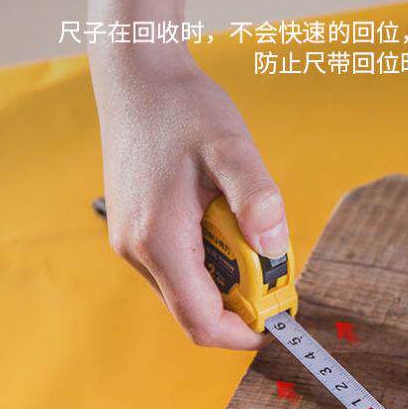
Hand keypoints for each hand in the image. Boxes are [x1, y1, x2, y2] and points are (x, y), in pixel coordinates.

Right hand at [88, 0, 289, 348]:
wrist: (137, 75)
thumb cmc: (181, 107)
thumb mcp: (231, 147)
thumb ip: (257, 196)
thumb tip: (275, 246)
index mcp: (160, 240)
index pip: (200, 321)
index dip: (242, 333)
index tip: (276, 321)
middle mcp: (136, 250)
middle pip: (193, 311)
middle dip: (238, 303)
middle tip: (273, 267)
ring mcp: (130, 242)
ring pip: (185, 290)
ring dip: (224, 278)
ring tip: (248, 231)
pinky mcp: (133, 230)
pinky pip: (176, 267)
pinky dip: (208, 260)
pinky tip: (224, 221)